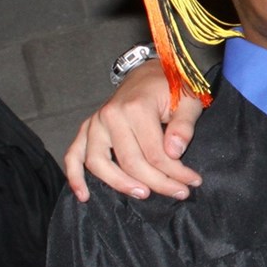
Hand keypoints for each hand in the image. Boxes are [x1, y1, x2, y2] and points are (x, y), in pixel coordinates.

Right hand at [63, 68, 204, 202]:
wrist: (151, 71)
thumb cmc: (173, 87)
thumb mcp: (189, 101)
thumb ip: (184, 126)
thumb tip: (174, 152)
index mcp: (136, 108)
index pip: (155, 153)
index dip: (175, 172)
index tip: (192, 182)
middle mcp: (111, 116)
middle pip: (130, 162)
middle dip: (157, 182)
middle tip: (179, 193)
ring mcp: (96, 123)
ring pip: (99, 164)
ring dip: (121, 184)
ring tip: (144, 194)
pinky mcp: (88, 128)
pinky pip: (74, 155)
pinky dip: (75, 176)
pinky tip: (84, 195)